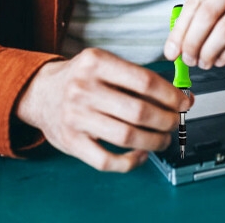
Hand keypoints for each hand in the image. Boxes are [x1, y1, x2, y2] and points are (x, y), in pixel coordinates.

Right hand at [16, 48, 191, 171]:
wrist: (40, 92)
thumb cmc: (81, 78)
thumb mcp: (105, 64)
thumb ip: (139, 78)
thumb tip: (180, 96)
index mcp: (96, 62)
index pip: (145, 81)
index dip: (171, 95)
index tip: (185, 101)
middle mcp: (83, 88)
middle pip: (139, 111)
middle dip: (167, 120)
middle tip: (176, 122)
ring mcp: (76, 117)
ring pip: (127, 136)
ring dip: (154, 141)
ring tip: (164, 138)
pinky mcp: (71, 142)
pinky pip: (107, 160)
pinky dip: (130, 162)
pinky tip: (141, 154)